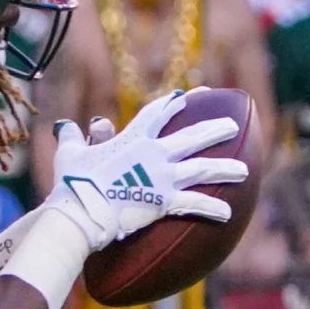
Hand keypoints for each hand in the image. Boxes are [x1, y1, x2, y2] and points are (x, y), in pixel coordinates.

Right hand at [45, 90, 248, 250]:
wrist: (79, 211)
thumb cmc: (72, 184)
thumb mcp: (70, 154)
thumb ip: (72, 137)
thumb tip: (64, 126)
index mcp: (132, 139)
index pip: (158, 113)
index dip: (176, 102)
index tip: (194, 94)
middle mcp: (153, 154)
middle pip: (192, 136)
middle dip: (214, 129)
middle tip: (232, 125)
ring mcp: (162, 177)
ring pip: (202, 169)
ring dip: (225, 169)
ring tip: (245, 171)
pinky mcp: (165, 202)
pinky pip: (195, 204)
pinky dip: (213, 209)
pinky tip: (228, 213)